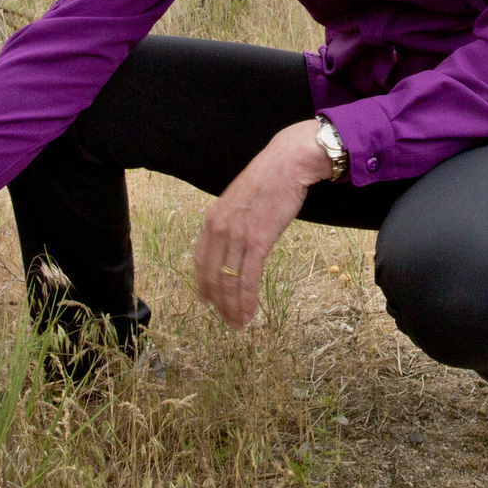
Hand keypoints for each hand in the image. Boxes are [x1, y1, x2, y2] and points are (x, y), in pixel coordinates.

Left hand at [193, 120, 331, 328]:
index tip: (206, 301)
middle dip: (218, 304)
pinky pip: (248, 279)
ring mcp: (237, 236)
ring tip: (238, 324)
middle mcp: (219, 229)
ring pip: (229, 283)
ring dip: (233, 308)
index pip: (200, 261)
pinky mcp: (258, 241)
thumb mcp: (239, 200)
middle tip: (227, 320)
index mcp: (212, 219)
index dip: (203, 285)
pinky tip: (250, 314)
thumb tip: (236, 242)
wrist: (287, 163)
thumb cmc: (268, 180)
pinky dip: (247, 300)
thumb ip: (233, 222)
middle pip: (212, 277)